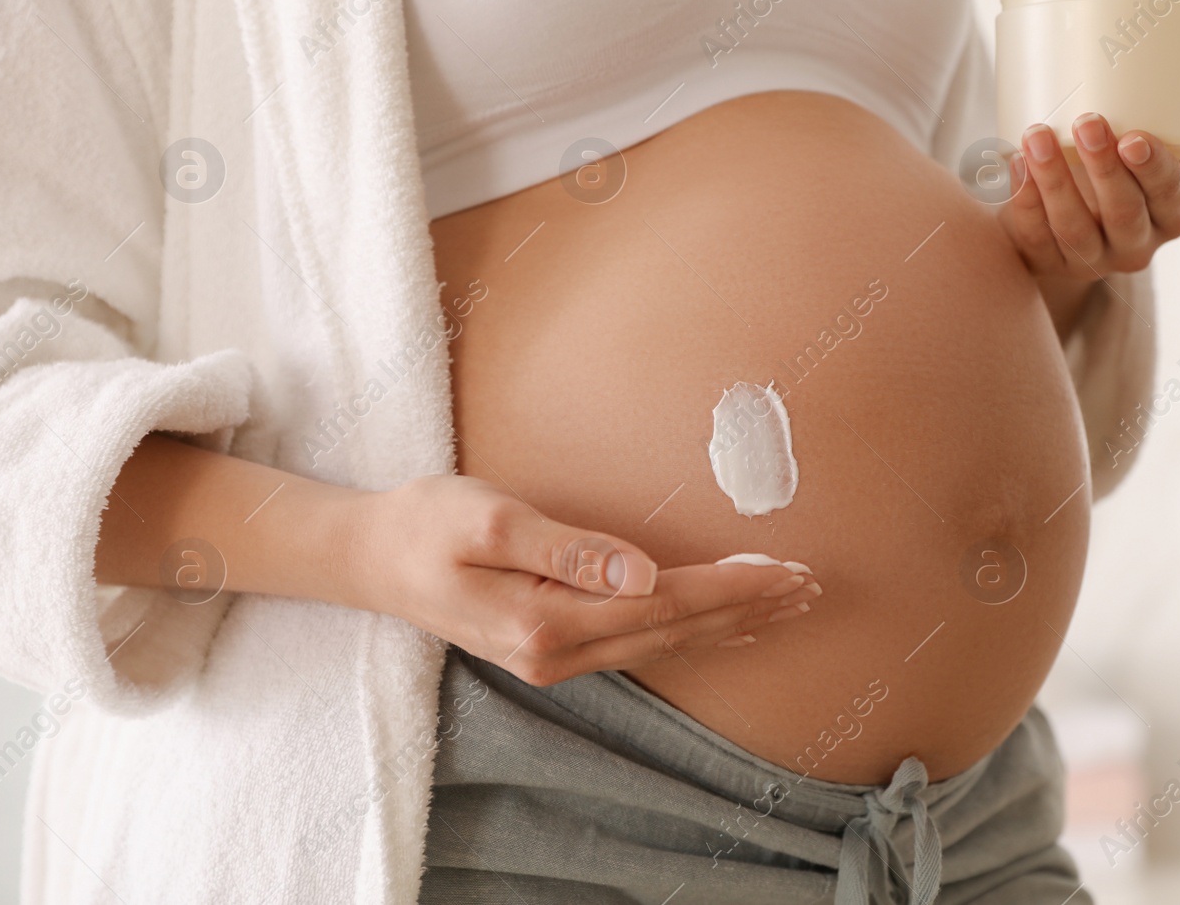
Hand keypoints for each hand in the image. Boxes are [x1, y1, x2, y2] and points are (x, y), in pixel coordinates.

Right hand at [341, 474, 820, 685]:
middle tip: (810, 588)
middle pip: (676, 631)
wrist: (369, 558)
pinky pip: (640, 643)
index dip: (732, 589)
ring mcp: (554, 658)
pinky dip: (689, 631)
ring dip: (727, 624)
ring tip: (783, 607)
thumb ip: (571, 549)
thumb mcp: (491, 521)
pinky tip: (717, 626)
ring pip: (663, 644)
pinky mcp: (551, 646)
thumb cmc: (424, 525)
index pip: (666, 605)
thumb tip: (644, 573)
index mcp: (548, 622)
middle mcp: (558, 653)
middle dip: (747, 609)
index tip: (787, 571)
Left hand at [999, 83, 1179, 279]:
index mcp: (1171, 216)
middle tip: (1086, 121)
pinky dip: (1023, 199)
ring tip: (1036, 136)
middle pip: (1123, 213)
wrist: (1067, 213)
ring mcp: (1088, 260)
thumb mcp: (1167, 149)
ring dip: (1054, 182)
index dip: (1154, 171)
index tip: (1134, 138)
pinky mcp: (1045, 262)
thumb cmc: (1125, 170)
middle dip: (1104, 169)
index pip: (1171, 197)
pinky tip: (1013, 165)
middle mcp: (1135, 245)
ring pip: (1074, 228)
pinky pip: (1033, 235)